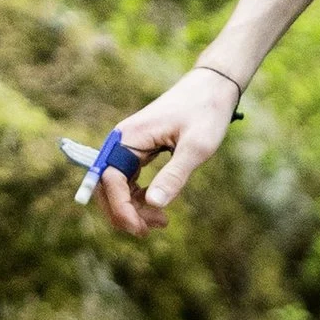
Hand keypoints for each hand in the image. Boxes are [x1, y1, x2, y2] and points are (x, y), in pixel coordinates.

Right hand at [91, 66, 242, 237]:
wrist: (212, 87)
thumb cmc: (206, 112)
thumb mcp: (196, 147)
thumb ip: (175, 174)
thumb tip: (154, 203)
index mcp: (129, 137)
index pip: (110, 180)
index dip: (121, 208)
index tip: (140, 228)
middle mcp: (122, 141)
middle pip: (107, 186)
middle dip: (124, 212)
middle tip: (149, 231)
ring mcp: (128, 146)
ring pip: (117, 187)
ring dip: (132, 208)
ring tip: (161, 223)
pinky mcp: (138, 150)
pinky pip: (129, 180)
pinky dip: (140, 198)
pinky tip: (158, 210)